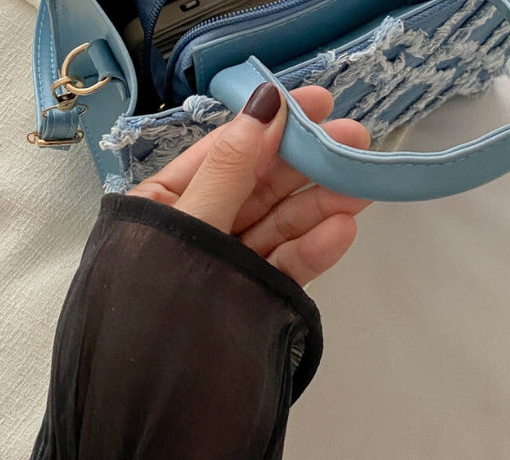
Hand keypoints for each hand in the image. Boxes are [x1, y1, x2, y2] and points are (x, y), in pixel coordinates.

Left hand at [129, 83, 370, 286]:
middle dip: (308, 160)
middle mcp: (199, 227)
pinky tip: (342, 228)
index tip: (317, 100)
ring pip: (280, 223)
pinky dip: (314, 248)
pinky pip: (284, 265)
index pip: (228, 149)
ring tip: (362, 182)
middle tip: (355, 138)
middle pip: (261, 184)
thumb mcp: (191, 222)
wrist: (147, 409)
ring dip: (320, 201)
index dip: (273, 121)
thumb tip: (266, 101)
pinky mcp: (251, 297)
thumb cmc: (151, 301)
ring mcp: (228, 264)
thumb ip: (233, 165)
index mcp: (166, 201)